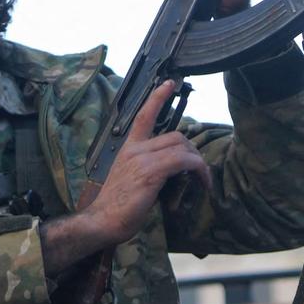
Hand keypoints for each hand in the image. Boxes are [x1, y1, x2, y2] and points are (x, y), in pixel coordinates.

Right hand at [84, 80, 209, 245]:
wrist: (101, 221)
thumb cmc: (115, 206)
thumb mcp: (129, 179)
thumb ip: (146, 168)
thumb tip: (169, 171)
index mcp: (128, 149)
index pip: (144, 116)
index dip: (157, 98)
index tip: (169, 83)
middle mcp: (135, 149)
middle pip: (175, 135)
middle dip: (192, 150)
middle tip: (198, 170)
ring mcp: (142, 159)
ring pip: (181, 146)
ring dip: (198, 162)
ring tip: (202, 179)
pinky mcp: (151, 172)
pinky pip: (183, 161)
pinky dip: (198, 170)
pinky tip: (202, 182)